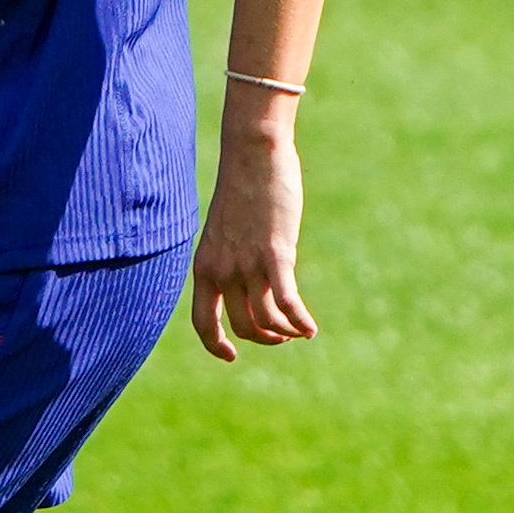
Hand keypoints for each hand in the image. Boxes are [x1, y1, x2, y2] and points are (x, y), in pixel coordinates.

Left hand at [188, 126, 316, 360]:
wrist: (252, 156)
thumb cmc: (243, 190)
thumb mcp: (226, 232)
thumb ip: (231, 259)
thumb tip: (248, 283)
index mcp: (204, 267)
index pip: (202, 322)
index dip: (215, 345)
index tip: (232, 356)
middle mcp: (221, 271)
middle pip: (242, 326)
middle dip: (264, 338)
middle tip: (282, 335)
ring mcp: (247, 264)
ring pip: (266, 320)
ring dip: (285, 332)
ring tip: (299, 330)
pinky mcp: (275, 255)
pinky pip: (288, 304)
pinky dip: (300, 322)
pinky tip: (311, 328)